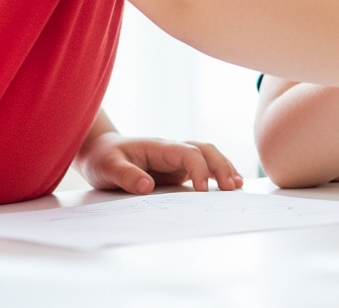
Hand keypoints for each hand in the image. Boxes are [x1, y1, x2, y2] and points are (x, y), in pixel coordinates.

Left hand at [74, 132, 242, 194]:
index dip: (199, 170)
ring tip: (237, 186)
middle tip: (231, 188)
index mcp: (160, 147)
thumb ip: (126, 175)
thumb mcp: (107, 167)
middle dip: (221, 167)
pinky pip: (204, 166)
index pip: (189, 153)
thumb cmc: (104, 158)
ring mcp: (177, 158)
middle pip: (206, 151)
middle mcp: (173, 149)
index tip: (202, 191)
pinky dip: (219, 172)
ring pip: (209, 156)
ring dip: (224, 168)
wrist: (101, 152)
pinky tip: (230, 182)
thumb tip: (146, 186)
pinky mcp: (178, 168)